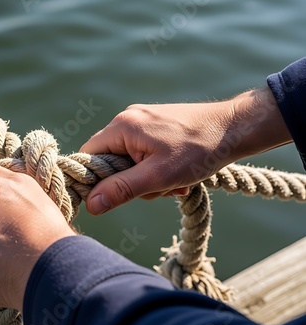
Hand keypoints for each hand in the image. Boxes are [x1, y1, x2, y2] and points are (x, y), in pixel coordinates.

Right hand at [80, 87, 290, 214]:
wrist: (237, 128)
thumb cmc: (199, 151)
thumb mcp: (158, 177)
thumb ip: (121, 190)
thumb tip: (90, 205)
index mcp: (122, 126)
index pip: (89, 156)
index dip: (95, 180)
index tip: (113, 197)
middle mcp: (128, 119)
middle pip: (110, 160)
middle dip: (132, 182)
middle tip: (159, 189)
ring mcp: (143, 120)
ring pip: (130, 160)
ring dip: (149, 178)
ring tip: (175, 182)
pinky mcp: (156, 125)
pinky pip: (144, 153)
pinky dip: (157, 168)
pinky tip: (178, 174)